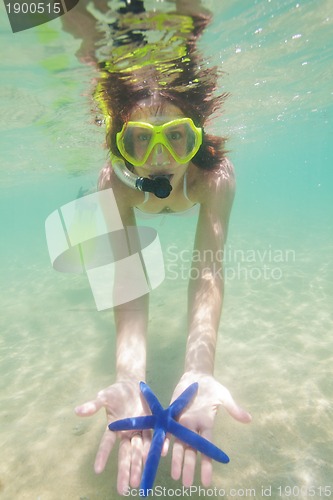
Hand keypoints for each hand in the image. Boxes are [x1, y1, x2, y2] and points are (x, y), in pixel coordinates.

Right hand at [75, 379, 150, 493]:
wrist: (133, 384)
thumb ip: (93, 405)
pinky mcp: (152, 424)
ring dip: (140, 464)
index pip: (106, 444)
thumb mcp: (104, 396)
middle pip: (125, 454)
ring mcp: (140, 430)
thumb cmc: (116, 392)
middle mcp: (126, 433)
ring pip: (140, 450)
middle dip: (125, 470)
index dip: (102, 456)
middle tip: (124, 489)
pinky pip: (155, 437)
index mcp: (114, 428)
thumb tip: (77, 411)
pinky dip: (159, 445)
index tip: (97, 470)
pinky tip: (163, 453)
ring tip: (139, 481)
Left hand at [165, 371, 250, 487]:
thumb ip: (233, 408)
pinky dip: (164, 439)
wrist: (196, 375)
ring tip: (174, 476)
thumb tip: (248, 419)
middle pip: (191, 449)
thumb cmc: (212, 387)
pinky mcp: (171, 413)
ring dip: (176, 458)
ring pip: (178, 443)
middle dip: (189, 466)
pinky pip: (167, 429)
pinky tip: (161, 451)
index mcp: (206, 424)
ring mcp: (181, 421)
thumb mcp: (224, 395)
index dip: (207, 464)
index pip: (207, 448)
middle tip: (186, 484)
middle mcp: (193, 426)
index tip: (207, 482)